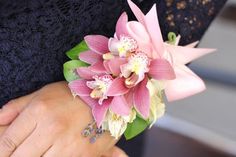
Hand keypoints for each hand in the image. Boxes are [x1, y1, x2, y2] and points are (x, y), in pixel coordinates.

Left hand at [0, 81, 127, 156]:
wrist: (107, 98)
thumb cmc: (72, 95)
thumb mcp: (43, 93)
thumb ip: (16, 107)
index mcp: (39, 111)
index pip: (7, 141)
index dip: (2, 151)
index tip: (5, 153)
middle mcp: (51, 129)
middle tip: (22, 152)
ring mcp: (67, 145)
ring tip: (41, 150)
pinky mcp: (81, 156)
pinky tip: (52, 152)